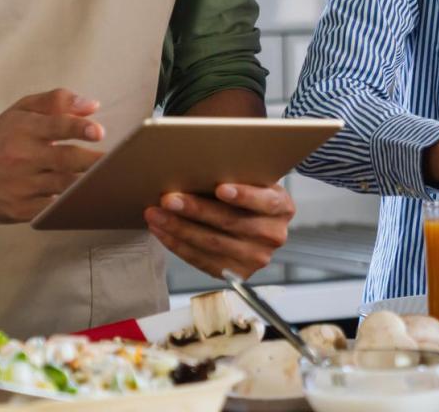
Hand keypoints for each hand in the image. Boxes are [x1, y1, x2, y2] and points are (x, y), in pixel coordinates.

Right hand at [0, 88, 103, 223]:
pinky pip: (52, 209)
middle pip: (65, 160)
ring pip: (63, 186)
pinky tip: (89, 200)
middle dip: (94, 162)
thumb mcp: (21, 110)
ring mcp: (19, 185)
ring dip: (89, 185)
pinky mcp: (18, 209)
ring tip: (111, 182)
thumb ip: (56, 101)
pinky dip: (71, 205)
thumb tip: (93, 106)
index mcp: (24, 128)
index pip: (56, 125)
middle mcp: (21, 157)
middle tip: (119, 163)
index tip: (98, 132)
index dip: (79, 127)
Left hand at [145, 183, 294, 278]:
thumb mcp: (254, 181)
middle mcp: (273, 236)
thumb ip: (239, 175)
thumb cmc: (248, 193)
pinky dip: (178, 245)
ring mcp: (255, 258)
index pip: (265, 201)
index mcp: (282, 208)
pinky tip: (162, 231)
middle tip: (169, 199)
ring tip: (156, 214)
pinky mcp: (236, 273)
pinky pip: (202, 260)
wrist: (256, 224)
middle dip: (195, 210)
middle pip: (231, 223)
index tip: (220, 188)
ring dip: (179, 228)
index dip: (243, 196)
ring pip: (212, 243)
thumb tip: (198, 165)